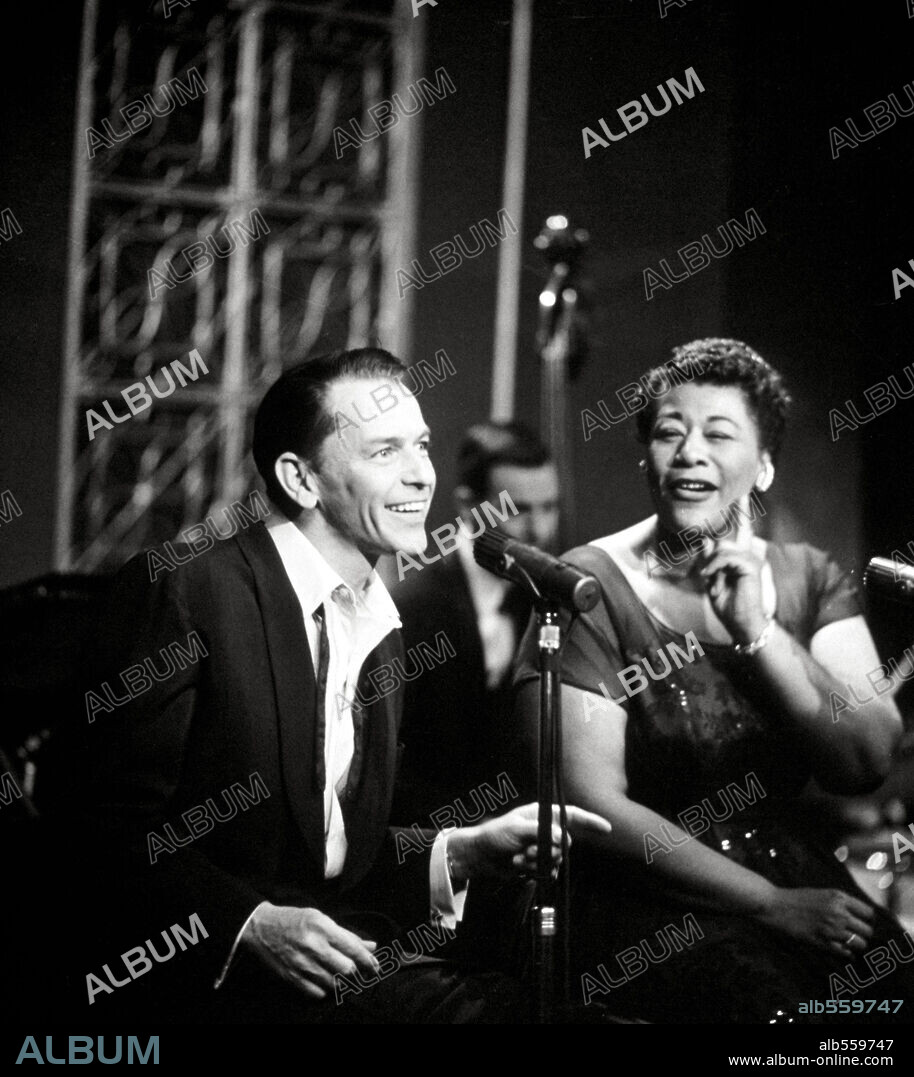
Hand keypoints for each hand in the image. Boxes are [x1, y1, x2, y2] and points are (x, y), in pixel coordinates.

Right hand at [240, 904, 378, 999]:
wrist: (261, 928)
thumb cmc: (295, 920)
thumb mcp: (321, 919)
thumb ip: (347, 935)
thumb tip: (372, 946)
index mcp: (323, 927)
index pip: (353, 948)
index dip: (368, 961)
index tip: (376, 967)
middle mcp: (313, 946)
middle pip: (346, 970)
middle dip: (356, 973)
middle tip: (359, 973)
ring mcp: (302, 964)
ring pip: (334, 984)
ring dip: (341, 983)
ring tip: (342, 977)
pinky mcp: (292, 978)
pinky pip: (317, 993)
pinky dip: (325, 990)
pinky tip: (325, 982)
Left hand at [446, 803, 611, 883]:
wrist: (482, 856)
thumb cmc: (495, 835)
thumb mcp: (517, 829)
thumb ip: (541, 832)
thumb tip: (563, 838)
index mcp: (542, 814)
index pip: (572, 815)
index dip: (590, 821)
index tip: (607, 829)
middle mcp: (545, 830)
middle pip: (566, 842)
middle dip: (549, 851)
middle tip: (527, 852)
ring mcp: (542, 847)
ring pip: (557, 859)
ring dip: (538, 862)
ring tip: (519, 858)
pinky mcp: (537, 863)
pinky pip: (549, 871)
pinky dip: (536, 871)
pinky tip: (522, 867)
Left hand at [698, 500, 767, 641]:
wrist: (742, 624)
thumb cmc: (729, 604)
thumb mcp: (713, 579)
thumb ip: (709, 559)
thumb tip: (704, 539)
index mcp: (741, 557)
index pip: (742, 529)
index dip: (743, 511)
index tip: (743, 493)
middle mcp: (749, 554)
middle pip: (729, 535)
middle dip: (725, 530)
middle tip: (721, 537)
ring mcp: (751, 559)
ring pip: (723, 548)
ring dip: (711, 563)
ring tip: (709, 577)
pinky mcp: (750, 566)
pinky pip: (726, 557)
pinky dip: (715, 566)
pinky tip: (712, 577)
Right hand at [755, 887, 874, 958]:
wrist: (774, 905)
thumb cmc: (796, 898)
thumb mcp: (821, 894)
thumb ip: (840, 903)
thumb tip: (859, 916)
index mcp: (839, 897)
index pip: (869, 913)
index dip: (865, 919)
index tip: (860, 922)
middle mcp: (839, 912)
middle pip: (867, 931)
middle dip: (862, 934)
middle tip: (853, 934)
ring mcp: (832, 928)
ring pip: (860, 944)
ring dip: (855, 945)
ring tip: (846, 942)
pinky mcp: (823, 942)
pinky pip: (846, 954)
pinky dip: (846, 954)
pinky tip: (840, 950)